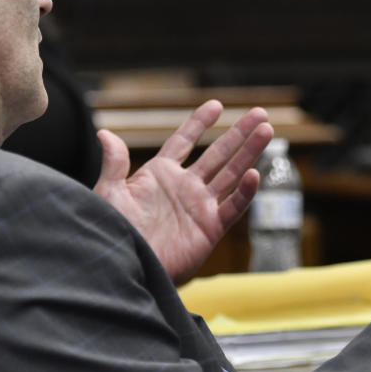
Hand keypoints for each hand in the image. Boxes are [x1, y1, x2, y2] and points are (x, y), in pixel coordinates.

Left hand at [93, 101, 272, 284]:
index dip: (199, 122)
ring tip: (266, 130)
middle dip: (238, 133)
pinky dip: (244, 192)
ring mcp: (199, 206)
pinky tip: (253, 174)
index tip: (216, 104)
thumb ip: (114, 163)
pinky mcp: (210, 229)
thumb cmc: (113, 232)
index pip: (184, 141)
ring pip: (231, 173)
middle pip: (218, 153)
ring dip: (249, 153)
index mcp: (160, 174)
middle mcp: (185, 187)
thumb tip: (104, 133)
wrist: (125, 267)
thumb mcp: (110, 193)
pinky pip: (232, 207)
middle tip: (260, 113)